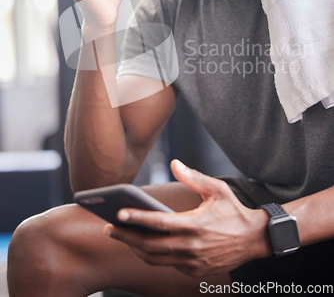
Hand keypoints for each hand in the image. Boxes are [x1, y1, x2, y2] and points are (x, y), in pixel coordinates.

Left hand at [104, 160, 270, 276]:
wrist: (254, 240)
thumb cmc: (234, 211)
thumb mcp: (217, 189)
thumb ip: (193, 177)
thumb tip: (175, 164)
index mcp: (196, 225)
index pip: (159, 223)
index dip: (137, 219)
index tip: (118, 214)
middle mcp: (192, 247)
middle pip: (150, 245)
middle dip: (126, 237)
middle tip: (108, 228)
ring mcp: (193, 262)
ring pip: (155, 259)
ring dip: (135, 248)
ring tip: (121, 236)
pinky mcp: (194, 270)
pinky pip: (166, 264)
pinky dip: (151, 256)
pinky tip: (142, 245)